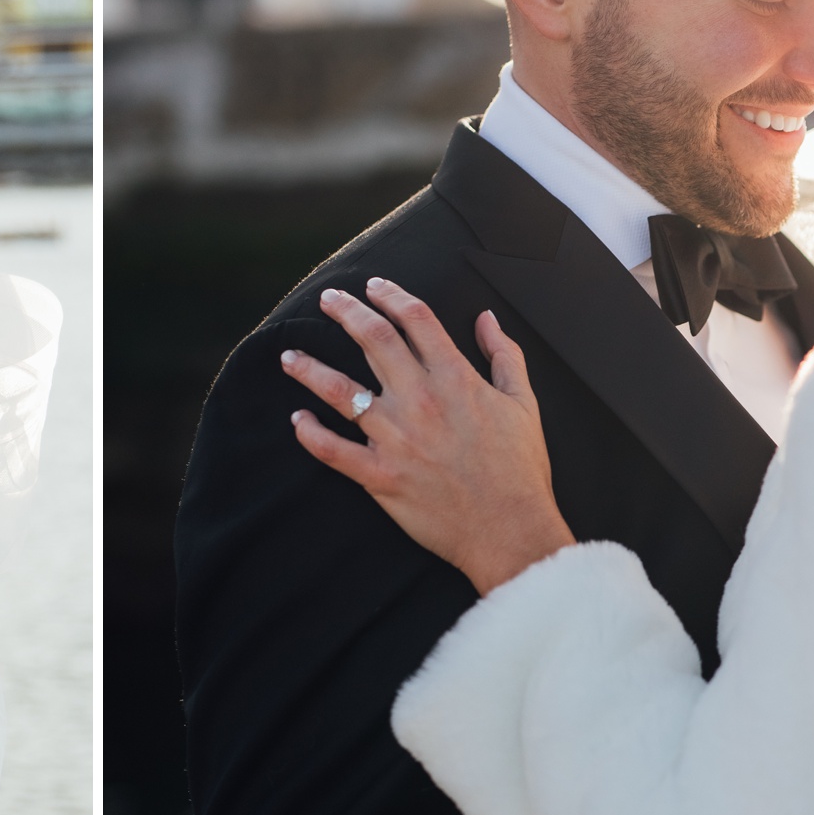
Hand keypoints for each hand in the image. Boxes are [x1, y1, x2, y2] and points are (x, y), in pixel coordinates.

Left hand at [283, 279, 576, 592]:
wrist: (510, 529)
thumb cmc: (519, 469)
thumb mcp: (524, 403)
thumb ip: (505, 356)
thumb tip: (487, 319)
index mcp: (456, 379)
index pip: (416, 319)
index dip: (391, 295)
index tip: (374, 286)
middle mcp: (420, 400)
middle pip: (373, 339)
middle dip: (345, 311)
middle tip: (327, 299)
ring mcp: (396, 438)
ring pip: (340, 390)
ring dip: (309, 369)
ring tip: (289, 357)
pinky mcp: (380, 475)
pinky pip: (332, 450)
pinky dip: (310, 434)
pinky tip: (297, 421)